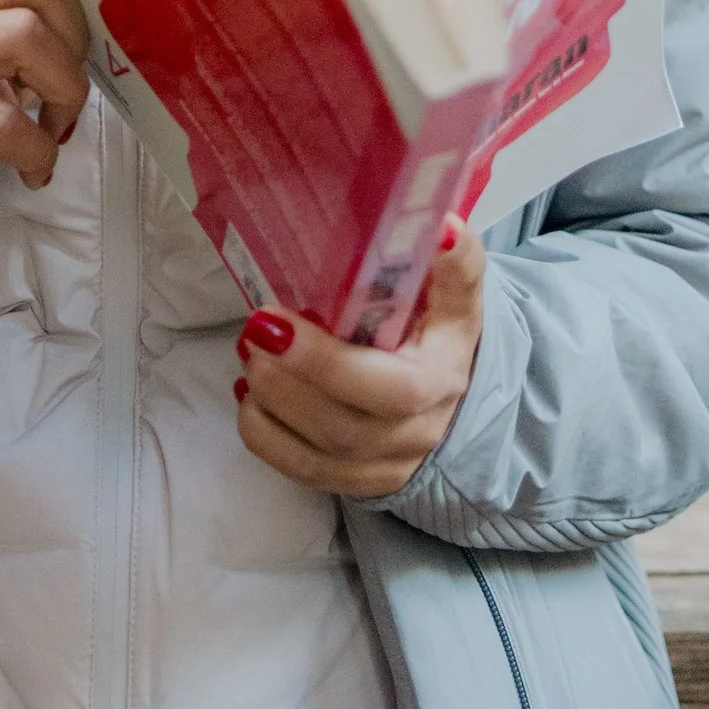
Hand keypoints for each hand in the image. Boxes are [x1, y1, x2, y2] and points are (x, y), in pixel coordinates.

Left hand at [233, 220, 484, 499]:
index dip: (327, 363)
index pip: (393, 390)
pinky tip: (251, 396)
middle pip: (345, 426)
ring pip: (317, 454)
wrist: (455, 392)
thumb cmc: (442, 331)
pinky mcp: (355, 482)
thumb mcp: (459, 294)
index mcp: (442, 380)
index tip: (278, 318)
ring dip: (270, 404)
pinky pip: (301, 472)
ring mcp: (386, 465)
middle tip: (254, 330)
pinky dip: (265, 435)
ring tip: (249, 354)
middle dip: (288, 379)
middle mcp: (418, 432)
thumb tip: (442, 226)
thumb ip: (455, 261)